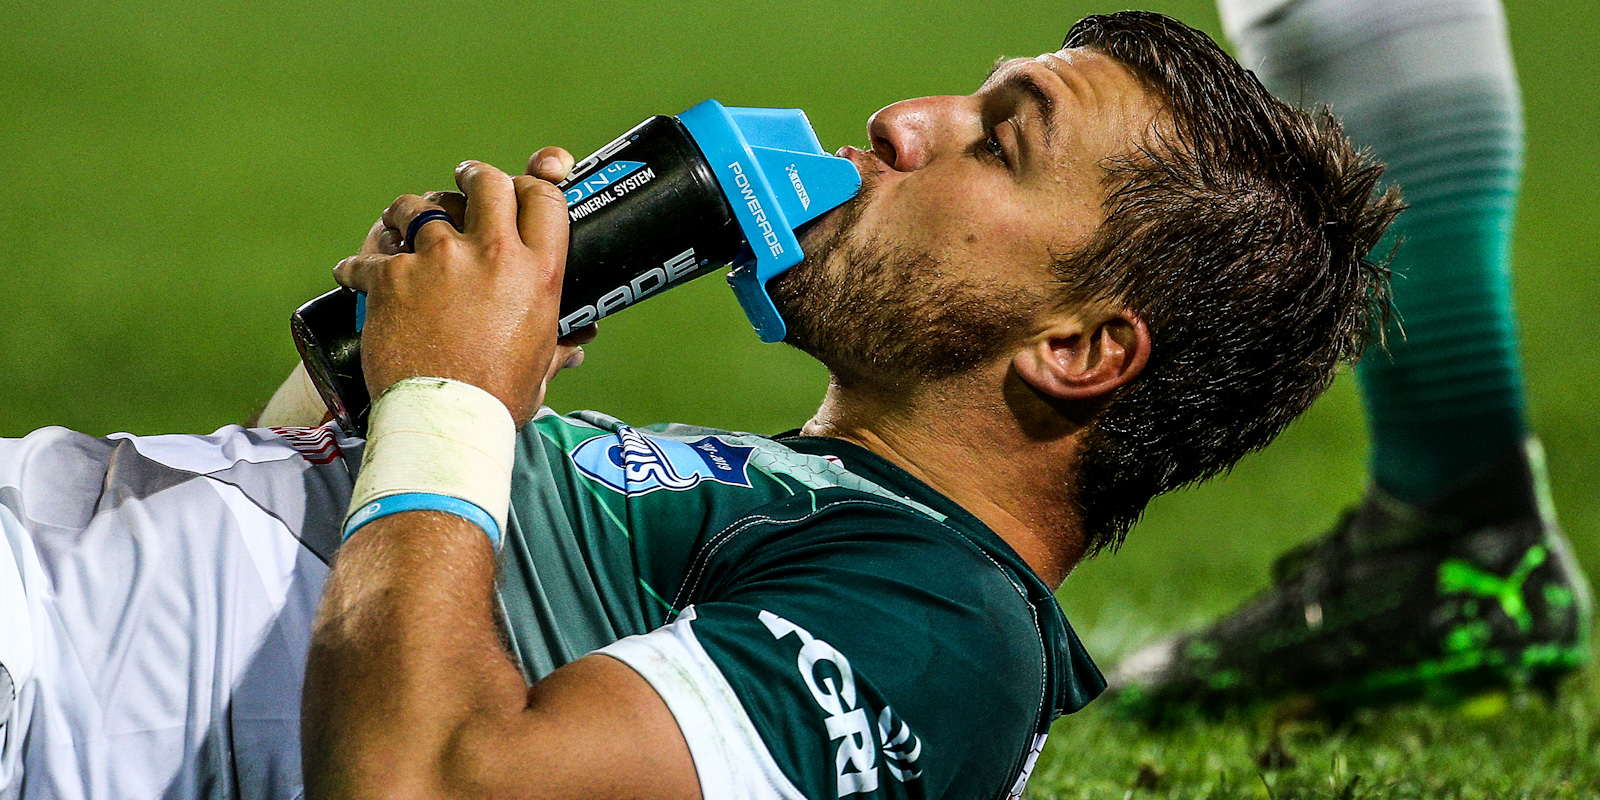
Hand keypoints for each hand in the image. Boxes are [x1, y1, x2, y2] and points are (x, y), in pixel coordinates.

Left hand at [334, 159, 571, 421]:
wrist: (444, 420)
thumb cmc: (498, 399)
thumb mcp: (540, 366)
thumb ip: (559, 346)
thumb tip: (579, 344)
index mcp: (539, 273)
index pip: (544, 199)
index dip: (533, 184)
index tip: (518, 188)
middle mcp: (493, 254)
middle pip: (488, 184)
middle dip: (475, 177)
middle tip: (465, 180)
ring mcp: (440, 259)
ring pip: (422, 205)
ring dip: (412, 210)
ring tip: (402, 218)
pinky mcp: (393, 275)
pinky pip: (371, 256)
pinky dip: (360, 266)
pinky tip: (355, 273)